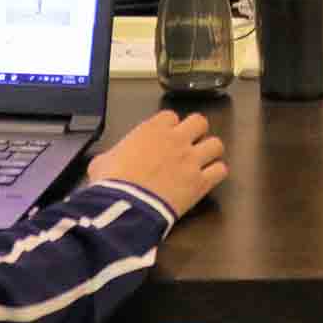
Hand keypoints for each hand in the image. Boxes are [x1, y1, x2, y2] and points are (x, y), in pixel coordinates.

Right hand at [87, 111, 226, 218]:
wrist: (126, 205)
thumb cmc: (112, 183)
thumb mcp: (102, 162)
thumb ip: (111, 156)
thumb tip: (106, 162)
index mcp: (152, 130)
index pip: (170, 116)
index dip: (169, 127)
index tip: (165, 137)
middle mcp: (176, 140)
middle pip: (200, 122)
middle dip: (196, 132)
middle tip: (189, 144)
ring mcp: (191, 159)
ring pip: (216, 144)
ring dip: (210, 152)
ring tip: (203, 161)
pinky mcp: (201, 182)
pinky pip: (221, 170)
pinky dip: (216, 174)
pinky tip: (208, 179)